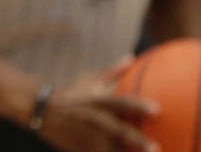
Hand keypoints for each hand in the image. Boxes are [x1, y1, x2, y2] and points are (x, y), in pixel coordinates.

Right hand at [36, 58, 159, 151]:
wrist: (43, 111)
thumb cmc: (72, 93)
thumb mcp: (88, 79)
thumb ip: (112, 72)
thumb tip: (131, 57)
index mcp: (97, 101)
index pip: (120, 102)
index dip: (138, 106)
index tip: (157, 110)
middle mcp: (93, 119)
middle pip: (118, 131)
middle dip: (137, 141)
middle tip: (156, 148)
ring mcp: (87, 136)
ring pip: (111, 149)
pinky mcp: (82, 149)